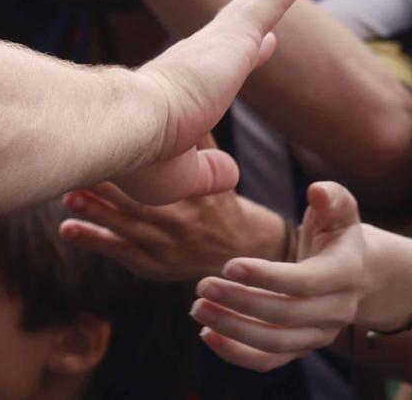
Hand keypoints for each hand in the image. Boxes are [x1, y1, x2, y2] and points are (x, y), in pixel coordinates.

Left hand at [61, 163, 288, 282]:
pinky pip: (121, 252)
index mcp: (194, 194)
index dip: (138, 161)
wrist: (239, 249)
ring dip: (96, 212)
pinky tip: (67, 229)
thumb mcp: (215, 176)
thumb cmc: (215, 200)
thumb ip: (199, 143)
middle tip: (77, 169)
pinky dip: (94, 241)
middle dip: (108, 187)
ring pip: (126, 227)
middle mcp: (178, 218)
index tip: (109, 143)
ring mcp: (164, 243)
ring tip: (68, 197)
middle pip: (140, 202)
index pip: (166, 174)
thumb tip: (185, 98)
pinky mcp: (152, 264)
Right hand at [115, 0, 325, 204]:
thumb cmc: (137, 156)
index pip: (224, 64)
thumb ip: (208, 172)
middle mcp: (199, 58)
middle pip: (242, 24)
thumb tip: (231, 171)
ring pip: (260, 1)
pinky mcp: (233, 34)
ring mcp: (215, 43)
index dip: (247, 52)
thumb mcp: (180, 174)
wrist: (122, 127)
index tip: (264, 41)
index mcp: (184, 89)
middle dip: (264, 4)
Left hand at [192, 182, 367, 370]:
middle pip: (285, 315)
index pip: (305, 283)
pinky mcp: (300, 347)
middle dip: (240, 303)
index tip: (228, 265)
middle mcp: (335, 311)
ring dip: (233, 330)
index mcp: (344, 274)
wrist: (354, 273)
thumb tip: (316, 191)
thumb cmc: (336, 233)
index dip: (266, 277)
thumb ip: (331, 197)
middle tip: (201, 285)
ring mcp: (318, 334)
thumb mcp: (339, 210)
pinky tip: (206, 333)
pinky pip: (270, 360)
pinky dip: (237, 353)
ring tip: (197, 308)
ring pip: (275, 343)